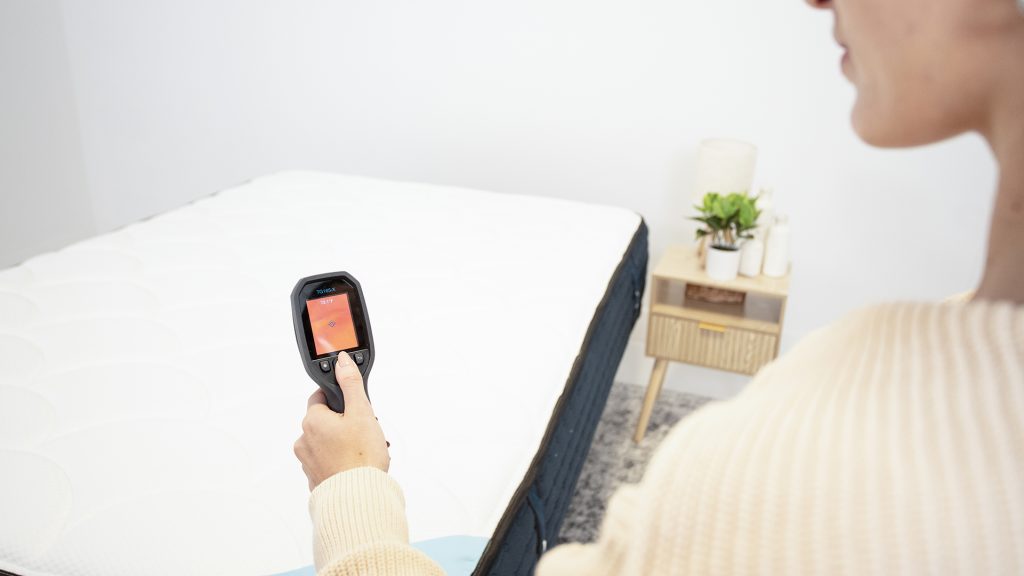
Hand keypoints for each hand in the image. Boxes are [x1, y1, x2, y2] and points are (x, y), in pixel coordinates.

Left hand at [294, 353, 390, 490]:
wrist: (359, 498)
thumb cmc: (361, 457)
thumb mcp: (362, 412)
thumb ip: (350, 383)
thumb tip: (341, 360)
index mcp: (312, 421)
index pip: (321, 398)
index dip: (340, 400)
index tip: (355, 407)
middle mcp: (304, 441)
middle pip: (325, 421)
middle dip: (345, 423)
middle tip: (365, 431)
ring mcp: (308, 462)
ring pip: (327, 442)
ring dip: (343, 443)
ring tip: (364, 451)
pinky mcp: (316, 479)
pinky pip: (328, 462)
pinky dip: (340, 461)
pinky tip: (357, 464)